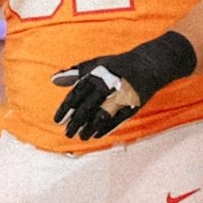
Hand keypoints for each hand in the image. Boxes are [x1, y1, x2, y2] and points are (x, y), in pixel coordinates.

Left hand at [52, 31, 194, 140]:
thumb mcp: (95, 64)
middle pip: (87, 106)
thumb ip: (74, 74)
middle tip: (67, 133)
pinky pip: (117, 119)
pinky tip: (96, 135)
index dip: (66, 109)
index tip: (57, 120)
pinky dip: (105, 128)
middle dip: (76, 121)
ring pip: (101, 115)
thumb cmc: (117, 65)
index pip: (76, 94)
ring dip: (90, 128)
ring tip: (81, 137)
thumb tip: (54, 80)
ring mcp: (121, 95)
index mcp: (96, 75)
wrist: (148, 65)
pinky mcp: (132, 104)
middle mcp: (107, 85)